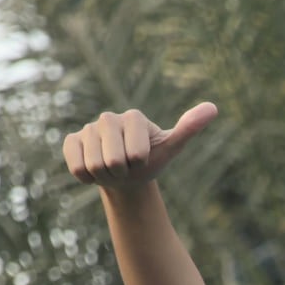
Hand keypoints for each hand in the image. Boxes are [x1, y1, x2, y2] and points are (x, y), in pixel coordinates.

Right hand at [63, 103, 216, 187]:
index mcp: (134, 116)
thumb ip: (189, 128)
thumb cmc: (151, 160)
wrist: (128, 174)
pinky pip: (77, 166)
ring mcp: (87, 128)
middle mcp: (108, 118)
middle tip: (126, 166)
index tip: (142, 158)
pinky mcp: (71, 141)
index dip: (140, 164)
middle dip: (122, 172)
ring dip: (105, 176)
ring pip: (94, 166)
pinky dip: (87, 177)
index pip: (136, 155)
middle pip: (112, 161)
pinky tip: (95, 168)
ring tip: (112, 167)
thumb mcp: (171, 147)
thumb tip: (213, 107)